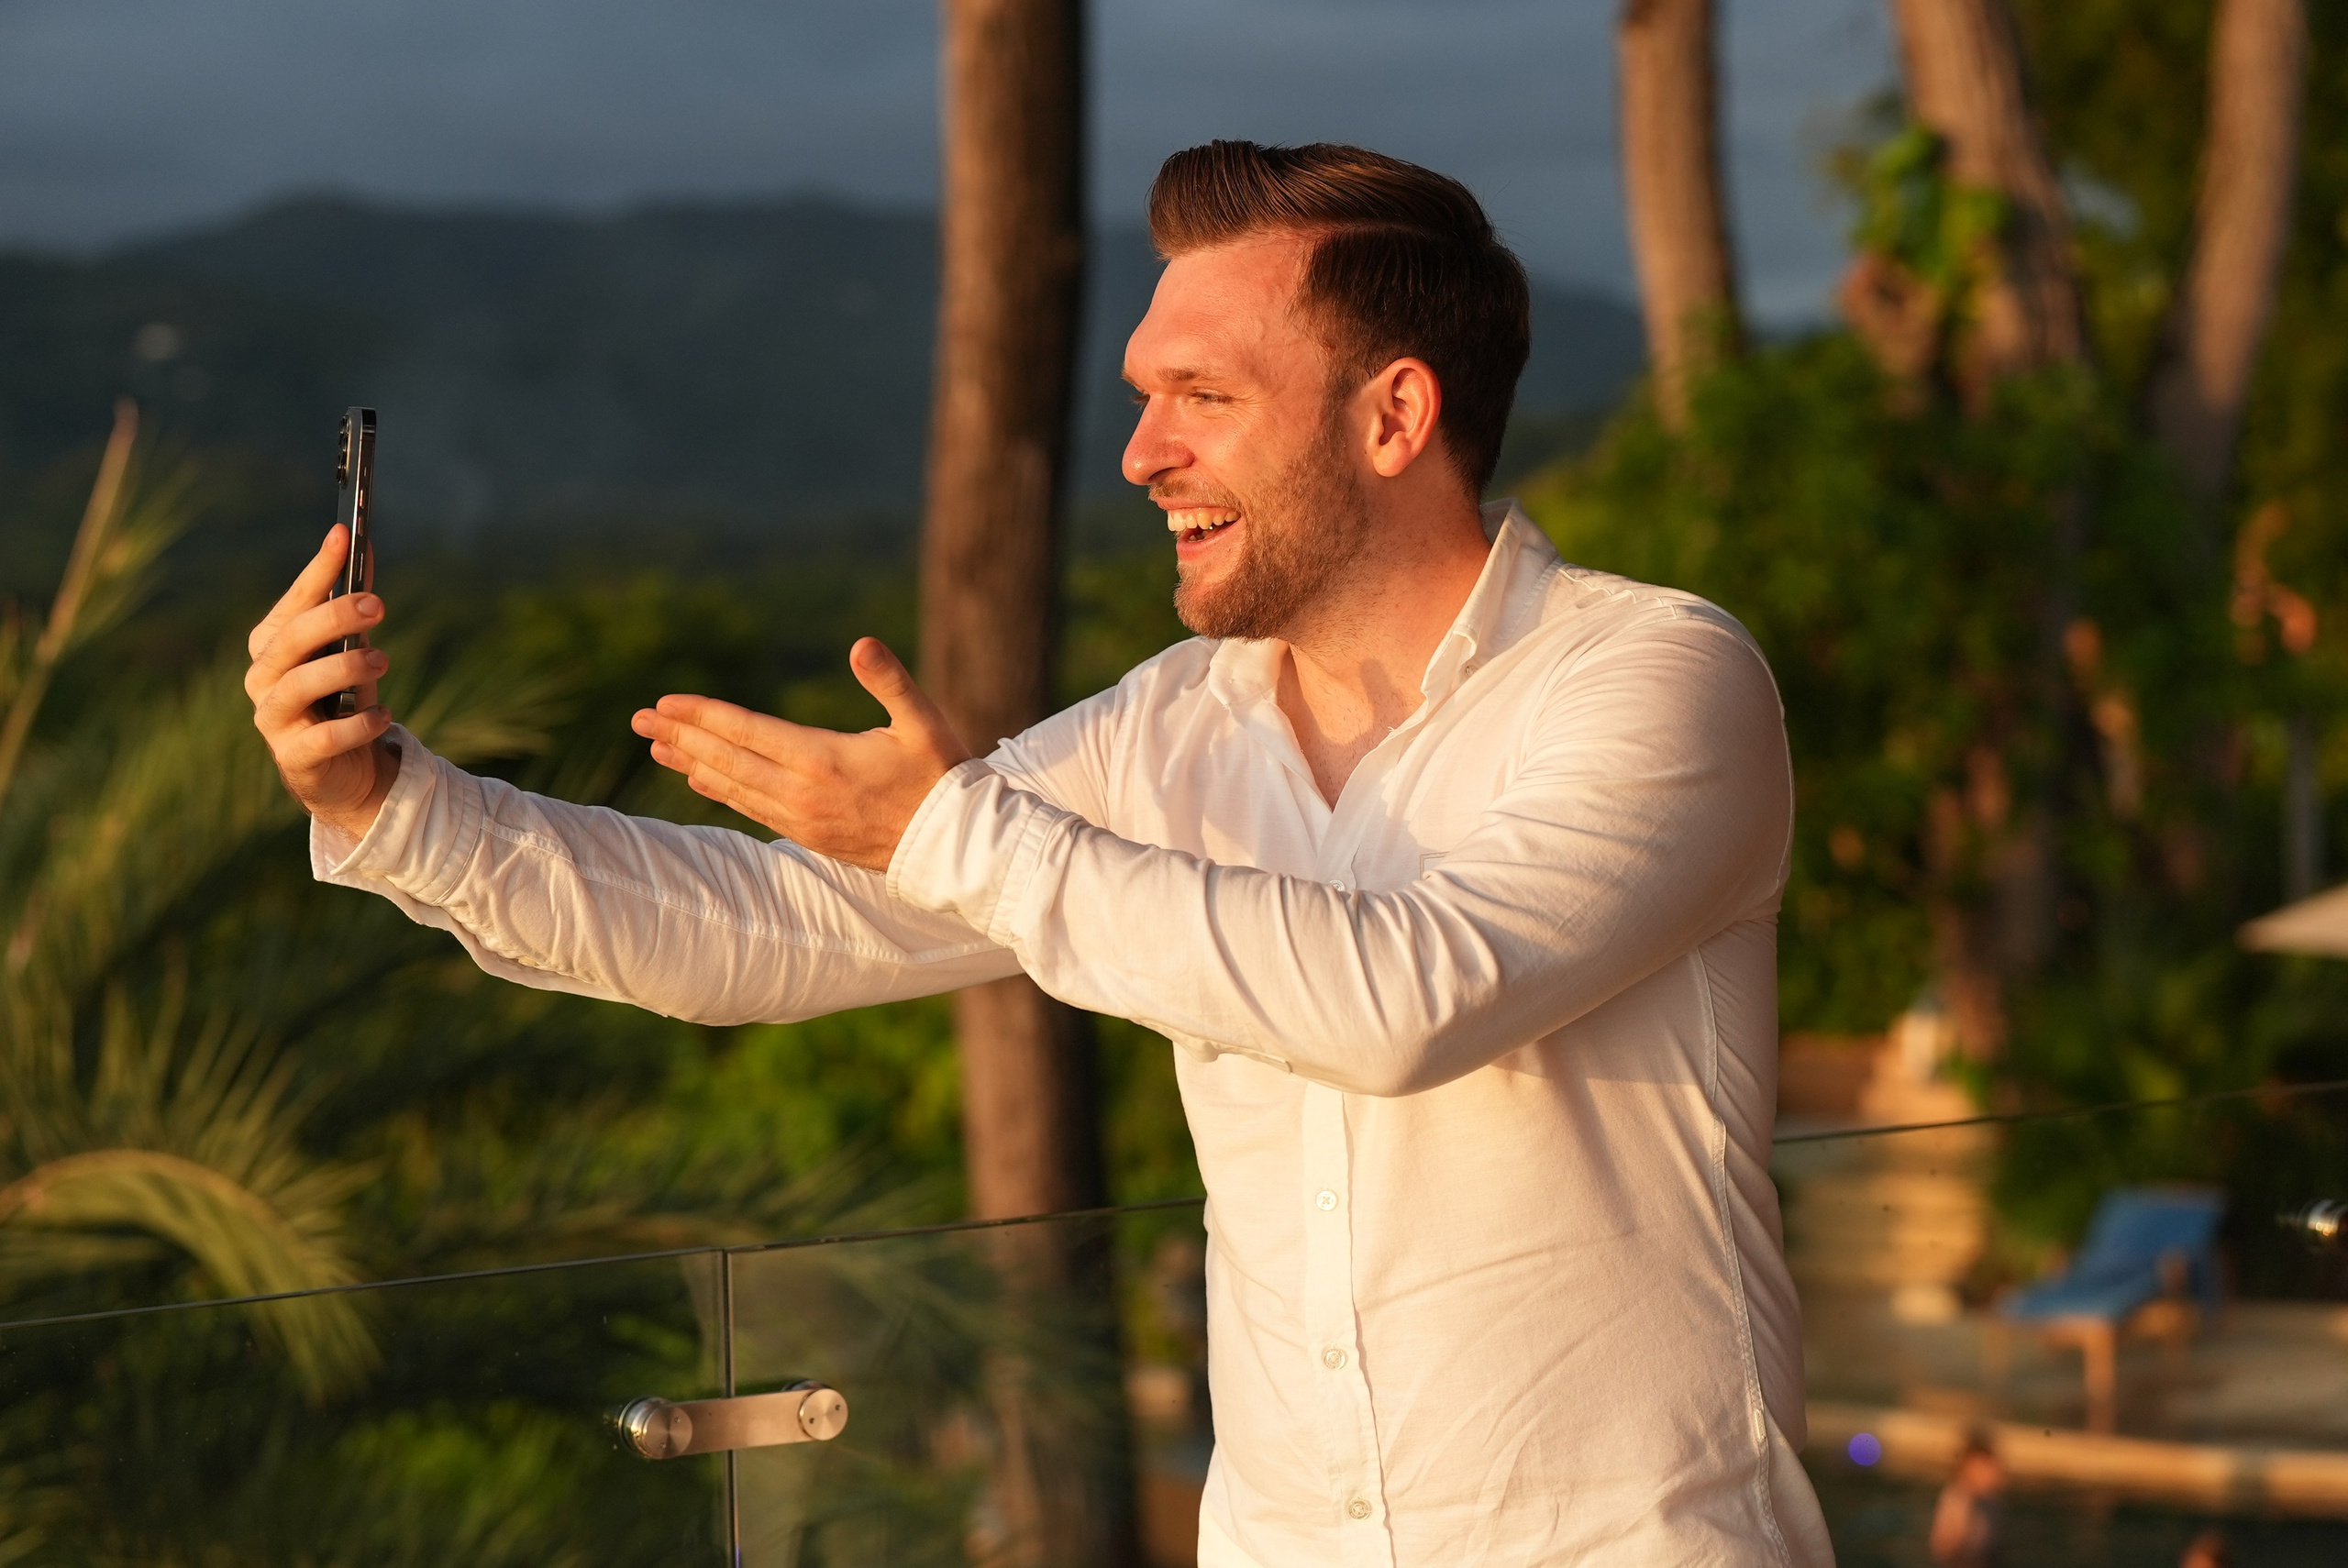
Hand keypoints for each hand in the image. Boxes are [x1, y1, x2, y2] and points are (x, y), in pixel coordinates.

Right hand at [246, 524, 399, 839]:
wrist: (344, 769)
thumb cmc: (341, 698)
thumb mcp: (352, 648)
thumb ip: (354, 604)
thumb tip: (363, 546)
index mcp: (273, 645)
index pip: (293, 602)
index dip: (317, 571)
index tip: (344, 536)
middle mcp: (263, 678)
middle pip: (290, 640)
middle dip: (332, 617)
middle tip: (376, 605)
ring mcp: (273, 719)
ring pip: (297, 686)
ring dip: (343, 668)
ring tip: (382, 658)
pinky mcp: (294, 758)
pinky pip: (321, 738)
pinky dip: (354, 725)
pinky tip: (382, 713)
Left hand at [631, 638, 969, 869]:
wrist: (957, 846)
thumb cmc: (944, 777)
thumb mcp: (923, 721)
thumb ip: (890, 680)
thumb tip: (860, 643)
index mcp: (822, 759)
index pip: (745, 731)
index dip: (702, 715)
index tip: (665, 702)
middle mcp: (802, 793)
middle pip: (727, 760)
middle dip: (681, 736)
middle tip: (639, 720)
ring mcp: (803, 819)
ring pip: (733, 788)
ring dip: (692, 765)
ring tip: (658, 748)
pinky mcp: (811, 836)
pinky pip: (752, 811)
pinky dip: (721, 793)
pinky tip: (701, 782)